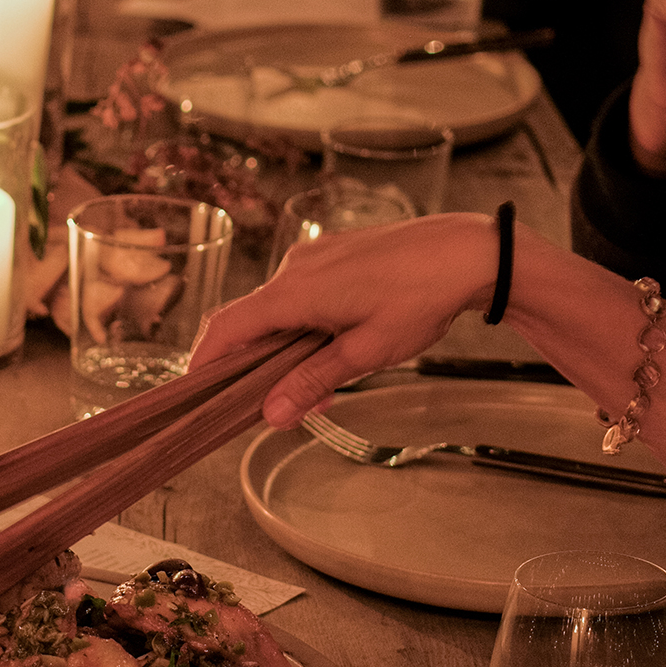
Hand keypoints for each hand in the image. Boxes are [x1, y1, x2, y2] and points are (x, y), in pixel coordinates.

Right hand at [190, 214, 496, 421]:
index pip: (227, 327)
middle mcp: (295, 268)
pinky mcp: (335, 253)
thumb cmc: (421, 299)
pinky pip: (303, 291)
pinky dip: (304, 323)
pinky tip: (334, 345)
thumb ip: (313, 381)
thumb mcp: (366, 352)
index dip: (204, 360)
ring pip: (279, 307)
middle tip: (266, 403)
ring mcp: (315, 256)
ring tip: (315, 382)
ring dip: (284, 346)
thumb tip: (272, 414)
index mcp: (294, 291)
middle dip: (252, 364)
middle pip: (250, 320)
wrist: (469, 251)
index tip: (197, 390)